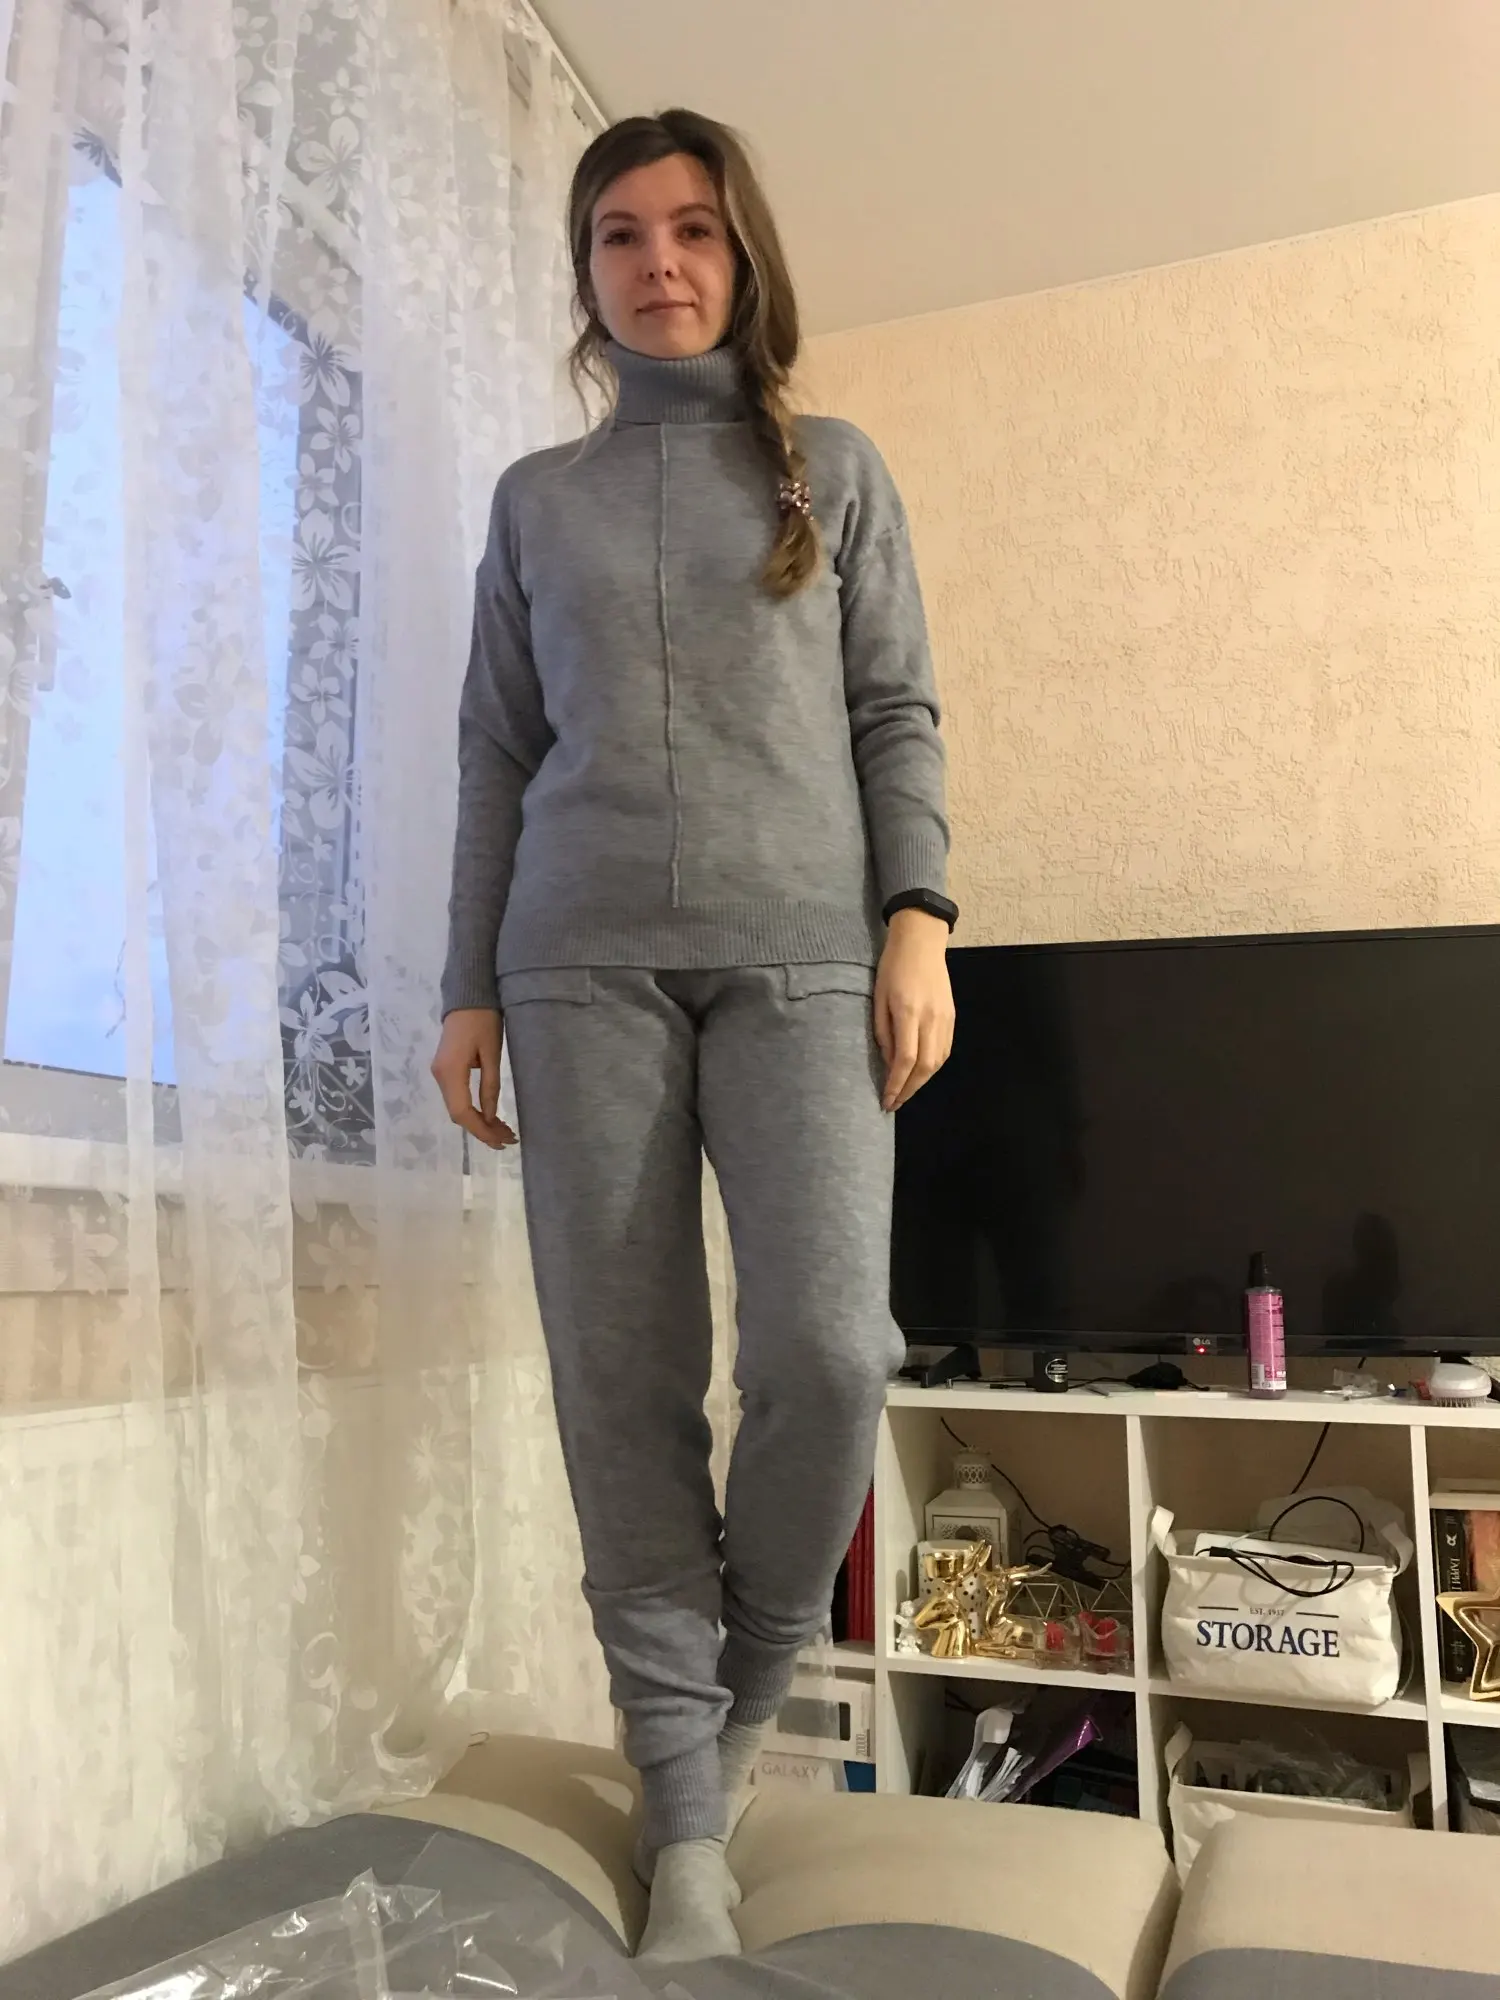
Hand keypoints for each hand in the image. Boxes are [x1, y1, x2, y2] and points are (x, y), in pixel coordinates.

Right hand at [431, 1007, 515, 1149]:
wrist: (467, 995)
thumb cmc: (484, 1019)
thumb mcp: (492, 1053)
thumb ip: (490, 1086)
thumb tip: (490, 1116)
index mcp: (451, 1072)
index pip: (461, 1111)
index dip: (480, 1130)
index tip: (501, 1141)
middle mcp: (440, 1076)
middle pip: (457, 1114)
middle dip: (482, 1129)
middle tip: (509, 1138)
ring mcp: (440, 1073)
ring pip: (457, 1107)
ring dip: (479, 1121)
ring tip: (504, 1131)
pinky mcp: (445, 1069)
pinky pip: (457, 1097)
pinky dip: (473, 1109)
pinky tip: (490, 1115)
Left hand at [874, 909, 954, 1111]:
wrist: (922, 942)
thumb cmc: (892, 967)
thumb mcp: (879, 998)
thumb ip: (883, 1032)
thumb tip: (889, 1063)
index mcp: (909, 1012)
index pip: (905, 1060)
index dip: (896, 1085)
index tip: (886, 1100)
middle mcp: (931, 1018)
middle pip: (925, 1067)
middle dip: (909, 1090)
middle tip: (895, 1103)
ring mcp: (945, 1018)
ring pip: (938, 1062)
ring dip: (922, 1081)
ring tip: (905, 1091)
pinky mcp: (952, 1017)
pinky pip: (945, 1050)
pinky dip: (933, 1067)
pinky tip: (920, 1073)